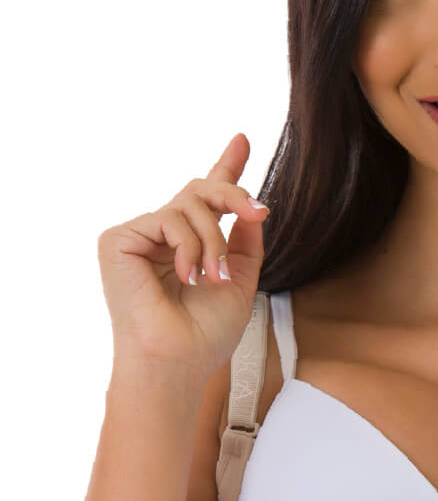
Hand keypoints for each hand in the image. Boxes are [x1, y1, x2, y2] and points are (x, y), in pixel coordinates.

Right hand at [98, 132, 269, 378]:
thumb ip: (245, 240)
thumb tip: (253, 206)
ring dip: (213, 240)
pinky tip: (186, 275)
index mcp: (189, 246)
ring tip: (213, 276)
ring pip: (189, 204)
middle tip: (257, 211)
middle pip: (200, 191)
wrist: (177, 360)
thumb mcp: (240, 279)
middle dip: (233, 195)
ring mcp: (138, 237)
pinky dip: (188, 245)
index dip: (226, 168)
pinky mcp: (118, 240)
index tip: (242, 139)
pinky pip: (167, 218)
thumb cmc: (205, 333)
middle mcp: (162, 237)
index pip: (207, 200)